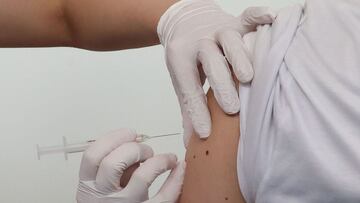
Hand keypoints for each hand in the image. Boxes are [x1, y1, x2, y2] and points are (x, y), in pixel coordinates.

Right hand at [76, 128, 185, 202]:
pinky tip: (179, 169)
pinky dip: (176, 179)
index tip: (129, 133)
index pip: (93, 155)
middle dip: (135, 148)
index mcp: (88, 187)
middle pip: (115, 161)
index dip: (113, 138)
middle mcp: (103, 196)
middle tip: (146, 149)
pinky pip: (164, 196)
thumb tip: (134, 146)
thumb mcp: (105, 187)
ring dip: (158, 160)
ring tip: (166, 159)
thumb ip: (115, 169)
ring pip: (142, 176)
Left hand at [158, 0, 275, 145]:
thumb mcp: (181, 78)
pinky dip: (259, 17)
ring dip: (240, 59)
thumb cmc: (186, 56)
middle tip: (232, 108)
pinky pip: (247, 17)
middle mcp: (200, 42)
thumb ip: (188, 106)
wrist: (185, 20)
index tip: (206, 133)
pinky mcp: (234, 21)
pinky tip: (272, 19)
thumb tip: (192, 141)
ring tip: (249, 78)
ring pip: (230, 41)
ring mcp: (218, 29)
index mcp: (180, 57)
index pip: (189, 87)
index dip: (197, 111)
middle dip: (222, 86)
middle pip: (211, 63)